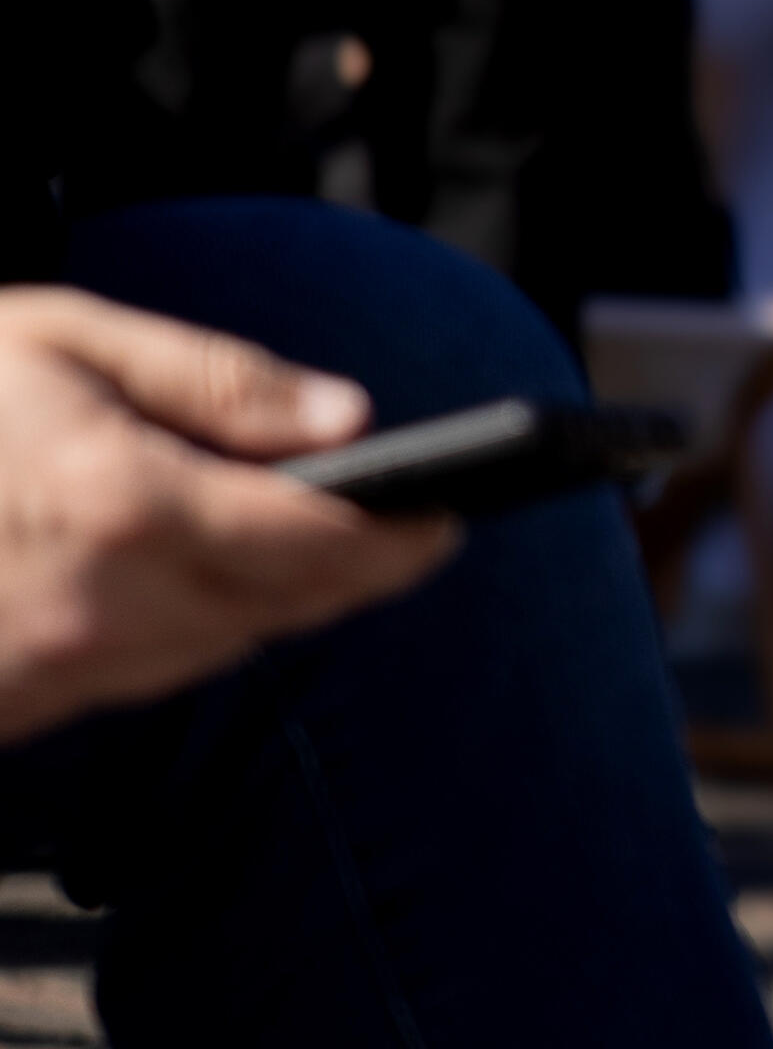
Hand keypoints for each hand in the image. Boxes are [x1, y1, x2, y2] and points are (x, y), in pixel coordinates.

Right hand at [0, 294, 454, 743]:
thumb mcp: (66, 340)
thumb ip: (219, 383)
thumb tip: (352, 420)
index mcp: (126, 506)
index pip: (320, 545)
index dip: (404, 534)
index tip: (453, 513)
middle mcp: (99, 607)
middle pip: (284, 610)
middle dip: (353, 571)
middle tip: (404, 527)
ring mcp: (51, 672)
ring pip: (218, 650)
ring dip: (274, 605)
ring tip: (308, 545)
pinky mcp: (14, 708)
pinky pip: (139, 675)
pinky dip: (183, 631)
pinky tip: (184, 580)